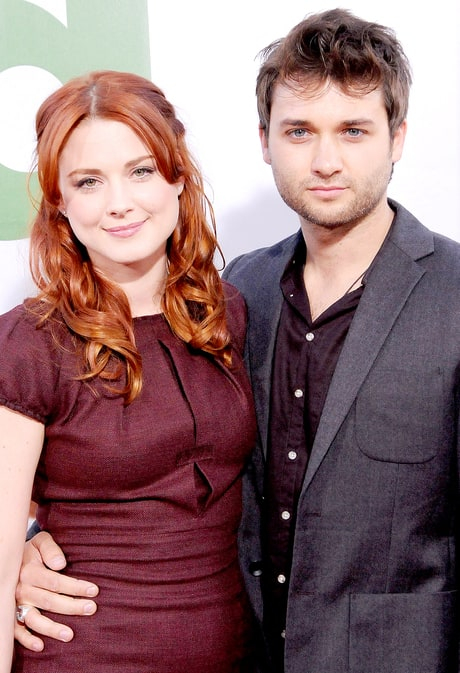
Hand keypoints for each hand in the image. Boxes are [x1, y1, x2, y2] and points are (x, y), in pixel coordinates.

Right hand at [14, 531, 98, 651]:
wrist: (12, 560)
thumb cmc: (32, 551)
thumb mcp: (40, 542)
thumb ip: (50, 549)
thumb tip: (61, 564)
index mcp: (30, 572)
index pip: (55, 582)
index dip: (75, 587)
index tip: (94, 590)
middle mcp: (22, 590)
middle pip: (49, 601)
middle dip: (72, 606)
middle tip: (91, 609)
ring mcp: (16, 604)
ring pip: (34, 619)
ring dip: (52, 628)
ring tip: (69, 635)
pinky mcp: (12, 615)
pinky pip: (17, 630)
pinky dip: (26, 639)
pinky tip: (40, 646)